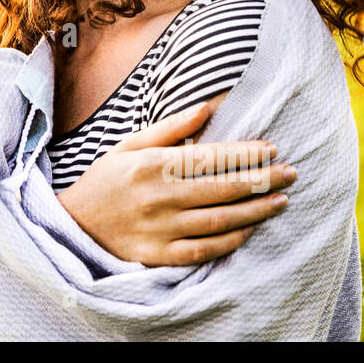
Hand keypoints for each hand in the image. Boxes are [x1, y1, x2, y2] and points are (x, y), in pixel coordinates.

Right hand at [54, 93, 297, 265]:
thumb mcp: (129, 145)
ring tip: (281, 201)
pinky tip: (249, 229)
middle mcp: (158, 197)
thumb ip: (170, 128)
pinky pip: (204, 250)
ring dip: (255, 210)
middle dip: (262, 180)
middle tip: (291, 173)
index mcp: (152, 164)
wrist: (73, 225)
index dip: (245, 154)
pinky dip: (230, 240)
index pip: (211, 158)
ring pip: (220, 220)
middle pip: (223, 188)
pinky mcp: (159, 255)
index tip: (272, 150)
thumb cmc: (105, 180)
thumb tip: (207, 107)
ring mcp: (159, 229)